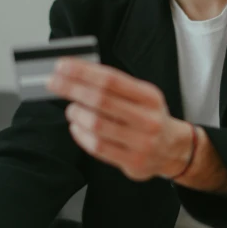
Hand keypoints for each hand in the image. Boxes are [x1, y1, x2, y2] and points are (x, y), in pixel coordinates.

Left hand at [47, 59, 192, 181]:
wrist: (172, 149)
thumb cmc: (148, 117)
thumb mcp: (141, 95)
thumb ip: (114, 86)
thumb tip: (76, 73)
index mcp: (149, 96)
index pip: (111, 79)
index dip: (83, 72)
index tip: (62, 66)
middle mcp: (148, 118)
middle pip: (101, 100)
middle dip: (71, 89)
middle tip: (54, 83)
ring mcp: (141, 142)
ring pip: (97, 125)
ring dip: (76, 114)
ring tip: (71, 109)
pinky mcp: (133, 162)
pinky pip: (97, 147)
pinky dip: (80, 135)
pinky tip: (76, 127)